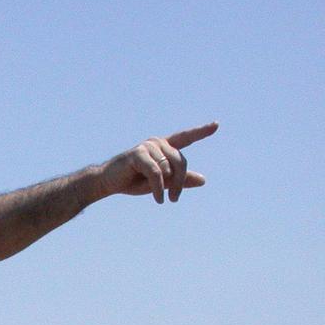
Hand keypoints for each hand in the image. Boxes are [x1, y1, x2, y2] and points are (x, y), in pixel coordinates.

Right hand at [99, 122, 217, 203]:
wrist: (108, 183)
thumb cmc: (133, 181)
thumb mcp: (161, 182)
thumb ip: (180, 180)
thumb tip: (203, 180)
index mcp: (163, 147)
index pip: (185, 138)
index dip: (201, 132)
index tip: (216, 125)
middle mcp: (157, 143)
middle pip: (180, 160)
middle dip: (181, 181)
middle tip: (176, 199)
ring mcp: (147, 146)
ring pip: (169, 168)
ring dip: (167, 187)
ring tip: (162, 199)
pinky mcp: (138, 154)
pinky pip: (157, 173)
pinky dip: (158, 188)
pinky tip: (158, 199)